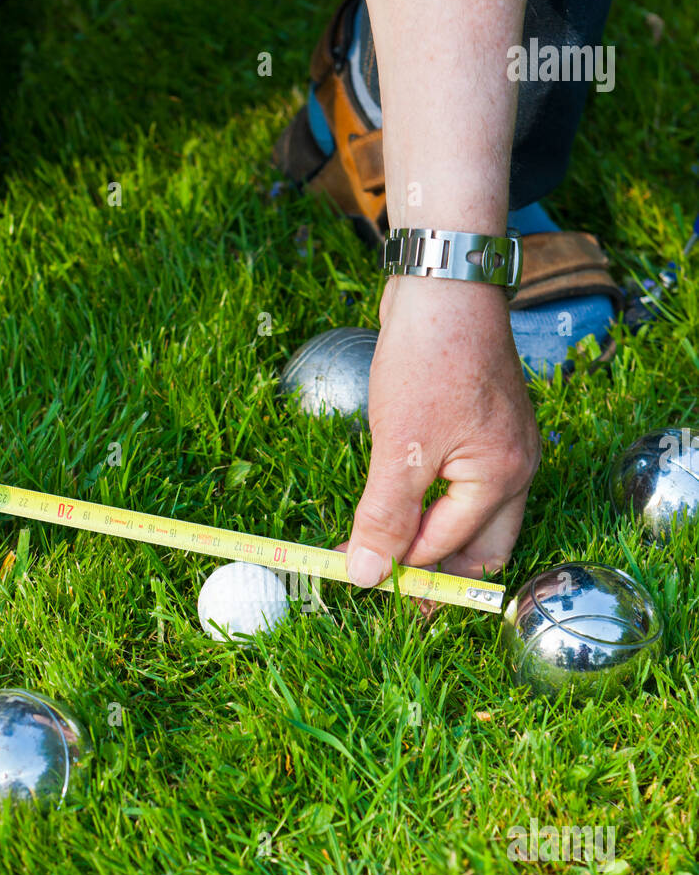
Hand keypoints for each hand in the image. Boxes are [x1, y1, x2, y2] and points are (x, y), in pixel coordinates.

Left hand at [345, 277, 539, 584]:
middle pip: (480, 547)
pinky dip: (433, 503)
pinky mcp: (481, 427)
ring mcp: (502, 446)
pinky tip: (402, 506)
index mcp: (503, 478)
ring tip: (388, 554)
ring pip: (471, 516)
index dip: (405, 571)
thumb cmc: (430, 359)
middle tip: (390, 592)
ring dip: (432, 537)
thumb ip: (384, 517)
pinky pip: (462, 484)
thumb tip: (366, 576)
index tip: (359, 581)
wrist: (442, 282)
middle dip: (437, 573)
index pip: (451, 549)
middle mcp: (515, 467)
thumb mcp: (400, 447)